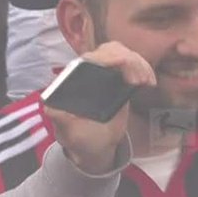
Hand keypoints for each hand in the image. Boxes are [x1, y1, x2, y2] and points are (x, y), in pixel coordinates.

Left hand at [46, 43, 155, 175]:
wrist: (94, 146)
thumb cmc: (78, 137)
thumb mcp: (68, 132)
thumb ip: (59, 119)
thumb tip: (47, 106)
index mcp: (75, 80)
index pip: (89, 58)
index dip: (105, 57)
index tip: (122, 63)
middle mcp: (90, 71)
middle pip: (108, 49)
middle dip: (126, 59)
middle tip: (139, 80)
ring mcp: (106, 73)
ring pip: (120, 52)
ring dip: (137, 63)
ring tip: (146, 82)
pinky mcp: (120, 79)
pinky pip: (132, 62)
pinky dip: (143, 67)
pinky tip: (149, 82)